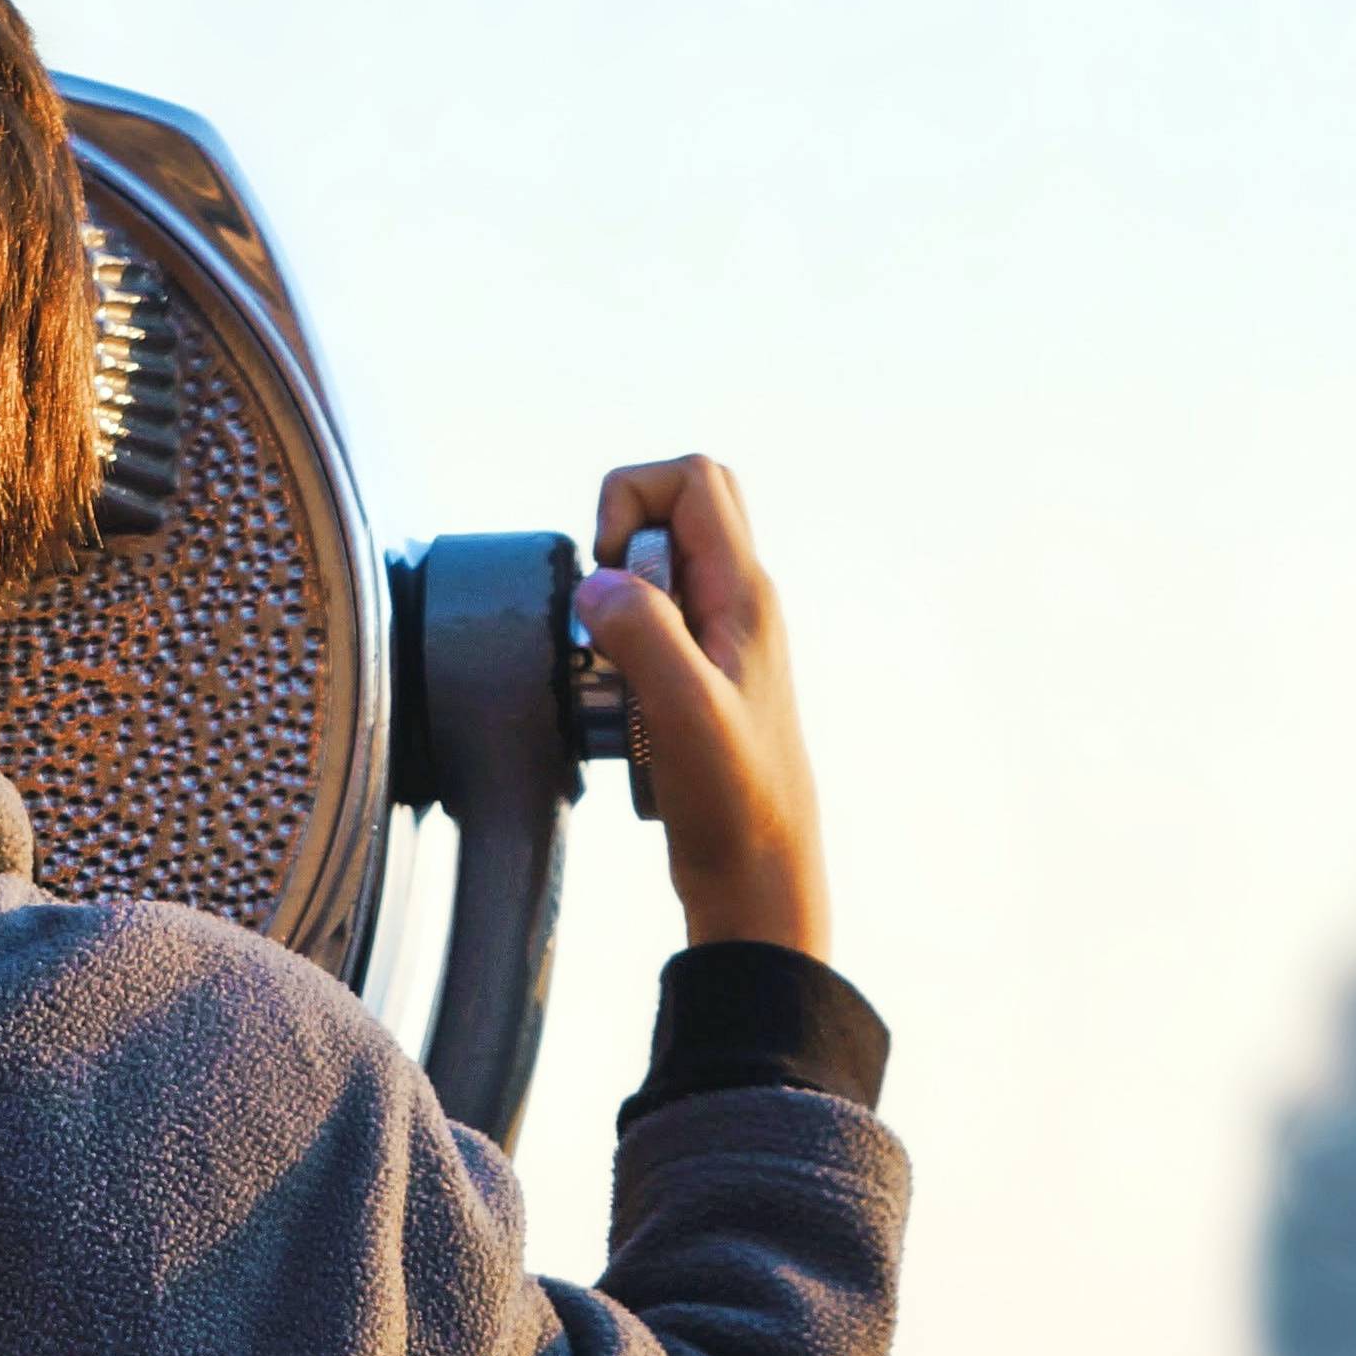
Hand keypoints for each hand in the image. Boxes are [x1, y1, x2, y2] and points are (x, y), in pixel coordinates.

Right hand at [571, 455, 830, 960]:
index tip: (608, 571)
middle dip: (621, 534)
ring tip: (616, 669)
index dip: (630, 500)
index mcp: (744, 595)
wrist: (758, 877)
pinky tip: (620, 706)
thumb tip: (597, 582)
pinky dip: (621, 645)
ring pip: (661, 567)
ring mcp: (722, 640)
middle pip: (683, 504)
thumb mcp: (683, 712)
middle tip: (607, 604)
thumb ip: (644, 634)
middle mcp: (740, 604)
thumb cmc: (733, 802)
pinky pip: (653, 623)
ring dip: (618, 599)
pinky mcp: (702, 677)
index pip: (693, 478)